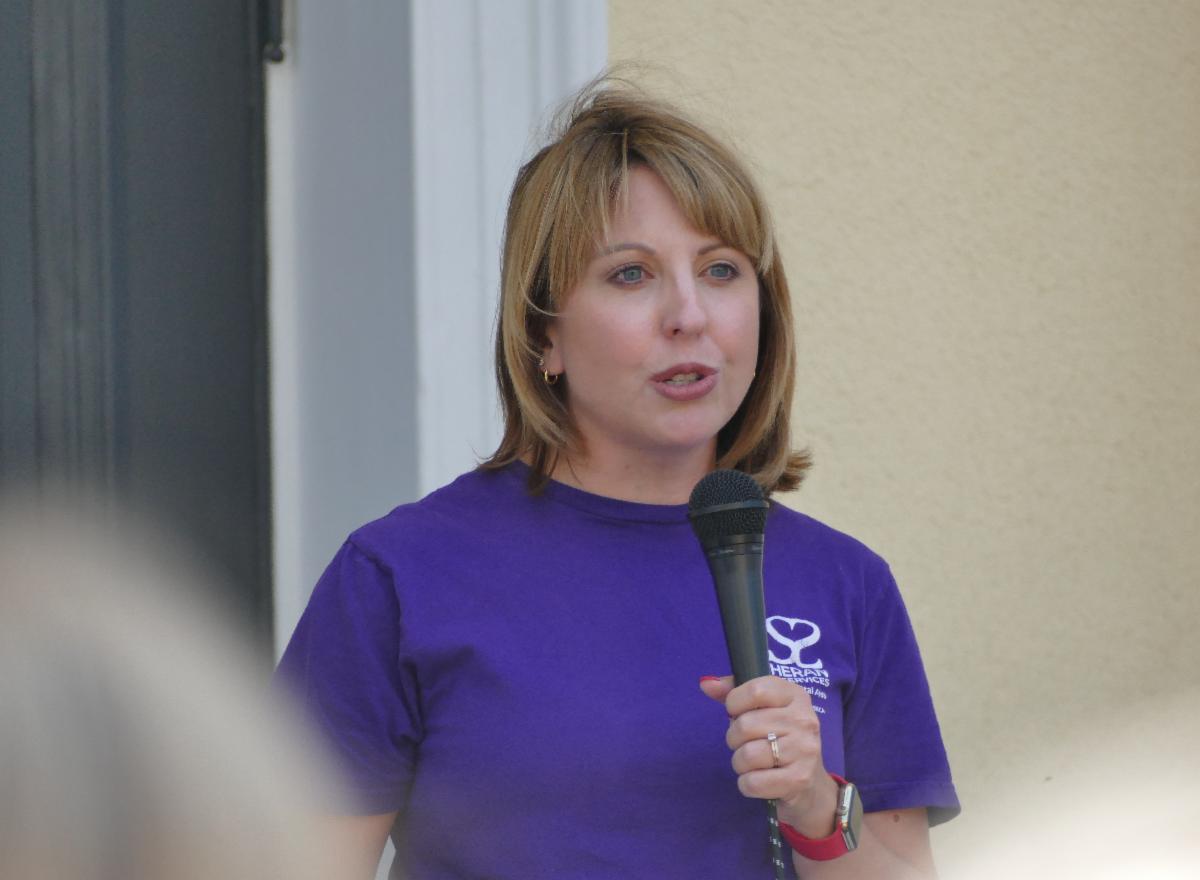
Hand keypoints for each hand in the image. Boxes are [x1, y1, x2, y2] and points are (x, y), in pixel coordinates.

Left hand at [700, 674, 838, 838]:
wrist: (809, 782)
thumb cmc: (779, 738)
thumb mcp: (762, 708)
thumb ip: (733, 693)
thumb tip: (706, 684)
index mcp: (795, 695)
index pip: (755, 690)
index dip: (735, 703)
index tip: (737, 713)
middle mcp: (804, 720)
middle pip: (745, 725)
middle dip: (734, 738)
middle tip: (746, 743)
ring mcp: (805, 750)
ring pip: (747, 755)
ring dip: (739, 762)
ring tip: (752, 762)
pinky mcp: (800, 779)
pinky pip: (753, 782)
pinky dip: (747, 784)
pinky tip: (758, 780)